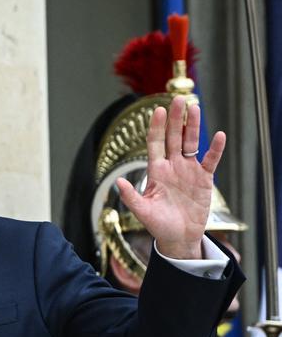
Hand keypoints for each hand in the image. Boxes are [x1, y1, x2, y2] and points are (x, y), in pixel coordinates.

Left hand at [116, 96, 224, 259]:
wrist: (178, 237)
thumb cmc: (158, 224)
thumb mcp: (142, 211)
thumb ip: (131, 197)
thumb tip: (118, 182)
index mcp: (156, 171)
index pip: (155, 143)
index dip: (157, 127)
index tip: (157, 110)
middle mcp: (172, 166)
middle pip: (174, 137)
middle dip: (176, 118)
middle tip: (179, 99)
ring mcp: (188, 170)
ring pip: (191, 143)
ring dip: (194, 126)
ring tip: (195, 107)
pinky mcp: (204, 179)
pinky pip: (210, 160)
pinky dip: (215, 149)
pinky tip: (219, 135)